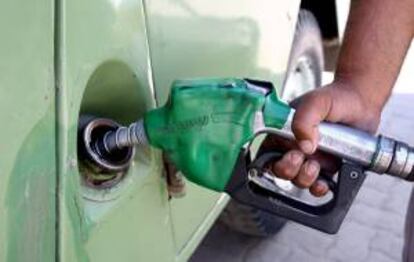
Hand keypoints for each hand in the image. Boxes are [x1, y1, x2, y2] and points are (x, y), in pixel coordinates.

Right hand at [263, 80, 381, 196]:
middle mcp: (294, 147)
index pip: (266, 152)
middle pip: (280, 171)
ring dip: (304, 179)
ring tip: (315, 165)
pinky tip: (324, 182)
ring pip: (298, 181)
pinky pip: (318, 185)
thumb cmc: (336, 97)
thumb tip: (305, 146)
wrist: (363, 101)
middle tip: (300, 156)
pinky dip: (319, 188)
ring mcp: (311, 158)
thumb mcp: (315, 102)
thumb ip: (304, 120)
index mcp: (283, 132)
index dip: (271, 160)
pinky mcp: (328, 167)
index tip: (284, 154)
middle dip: (288, 170)